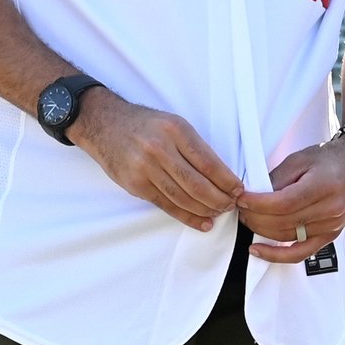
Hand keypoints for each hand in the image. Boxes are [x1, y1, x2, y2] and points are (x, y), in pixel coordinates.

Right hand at [68, 88, 243, 232]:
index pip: (208, 162)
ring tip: (219, 213)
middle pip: (197, 184)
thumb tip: (221, 174)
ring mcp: (145, 169)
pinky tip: (201, 221)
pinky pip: (166, 205)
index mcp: (176, 130)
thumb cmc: (145, 124)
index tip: (239, 190)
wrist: (105, 124)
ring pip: (182, 197)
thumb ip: (194, 146)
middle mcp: (160, 149)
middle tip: (232, 205)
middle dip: (219, 199)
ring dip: (205, 210)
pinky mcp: (135, 185)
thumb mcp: (173, 123)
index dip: (226, 180)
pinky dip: (186, 216)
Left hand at [236, 132, 344, 263]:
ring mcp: (331, 226)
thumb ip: (278, 177)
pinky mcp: (329, 236)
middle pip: (283, 222)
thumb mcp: (302, 158)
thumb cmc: (331, 159)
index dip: (258, 203)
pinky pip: (300, 253)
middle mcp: (330, 209)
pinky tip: (258, 251)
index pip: (284, 202)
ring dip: (261, 231)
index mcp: (323, 186)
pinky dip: (277, 255)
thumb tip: (255, 195)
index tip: (241, 198)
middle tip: (240, 208)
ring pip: (286, 237)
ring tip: (247, 220)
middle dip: (255, 216)